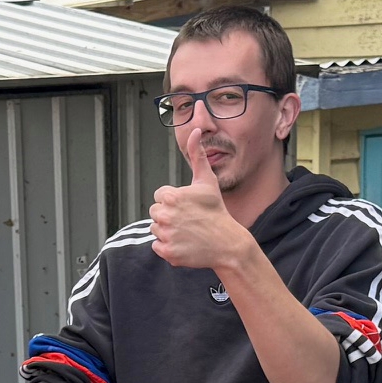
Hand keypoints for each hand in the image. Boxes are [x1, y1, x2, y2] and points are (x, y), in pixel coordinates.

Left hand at [149, 151, 257, 276]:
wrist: (227, 242)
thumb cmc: (216, 210)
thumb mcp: (207, 181)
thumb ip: (197, 155)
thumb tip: (195, 130)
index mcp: (171, 197)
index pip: (159, 196)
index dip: (174, 200)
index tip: (188, 206)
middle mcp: (165, 216)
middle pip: (154, 213)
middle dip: (168, 215)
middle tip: (188, 219)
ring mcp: (166, 235)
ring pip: (155, 229)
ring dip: (167, 230)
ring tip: (187, 231)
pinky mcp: (167, 252)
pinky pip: (157, 246)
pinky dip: (168, 246)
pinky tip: (184, 243)